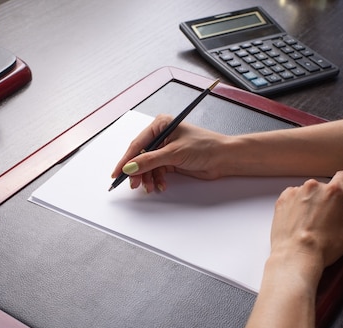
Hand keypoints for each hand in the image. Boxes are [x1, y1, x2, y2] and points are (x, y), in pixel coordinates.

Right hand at [111, 114, 230, 191]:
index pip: (137, 144)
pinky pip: (157, 171)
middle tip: (134, 184)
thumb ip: (150, 161)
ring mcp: (166, 149)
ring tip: (151, 187)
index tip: (118, 172)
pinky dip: (157, 180)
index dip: (126, 160)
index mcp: (160, 125)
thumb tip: (130, 167)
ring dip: (148, 178)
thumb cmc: (205, 146)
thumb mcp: (174, 153)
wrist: (224, 158)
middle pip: (140, 156)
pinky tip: (161, 185)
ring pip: (148, 166)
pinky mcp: (171, 161)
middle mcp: (161, 135)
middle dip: (138, 172)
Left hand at [269, 170, 342, 284]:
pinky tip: (298, 222)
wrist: (295, 255)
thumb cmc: (321, 247)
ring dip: (309, 202)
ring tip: (309, 224)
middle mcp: (313, 188)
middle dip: (326, 199)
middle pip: (323, 188)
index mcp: (333, 192)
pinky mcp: (282, 200)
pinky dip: (295, 206)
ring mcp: (295, 192)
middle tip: (325, 219)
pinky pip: (293, 198)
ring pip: (306, 193)